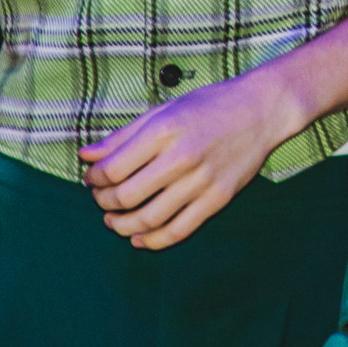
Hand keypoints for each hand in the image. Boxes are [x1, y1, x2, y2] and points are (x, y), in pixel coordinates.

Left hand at [80, 70, 302, 248]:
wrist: (261, 110)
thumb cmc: (210, 105)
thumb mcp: (164, 110)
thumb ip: (123, 135)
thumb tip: (86, 155)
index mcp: (165, 130)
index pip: (114, 168)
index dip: (95, 179)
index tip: (92, 178)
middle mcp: (182, 157)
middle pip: (127, 196)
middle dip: (104, 202)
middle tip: (101, 199)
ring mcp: (202, 181)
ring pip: (149, 218)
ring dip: (123, 225)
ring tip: (114, 220)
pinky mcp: (218, 199)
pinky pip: (179, 230)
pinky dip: (154, 240)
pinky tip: (140, 238)